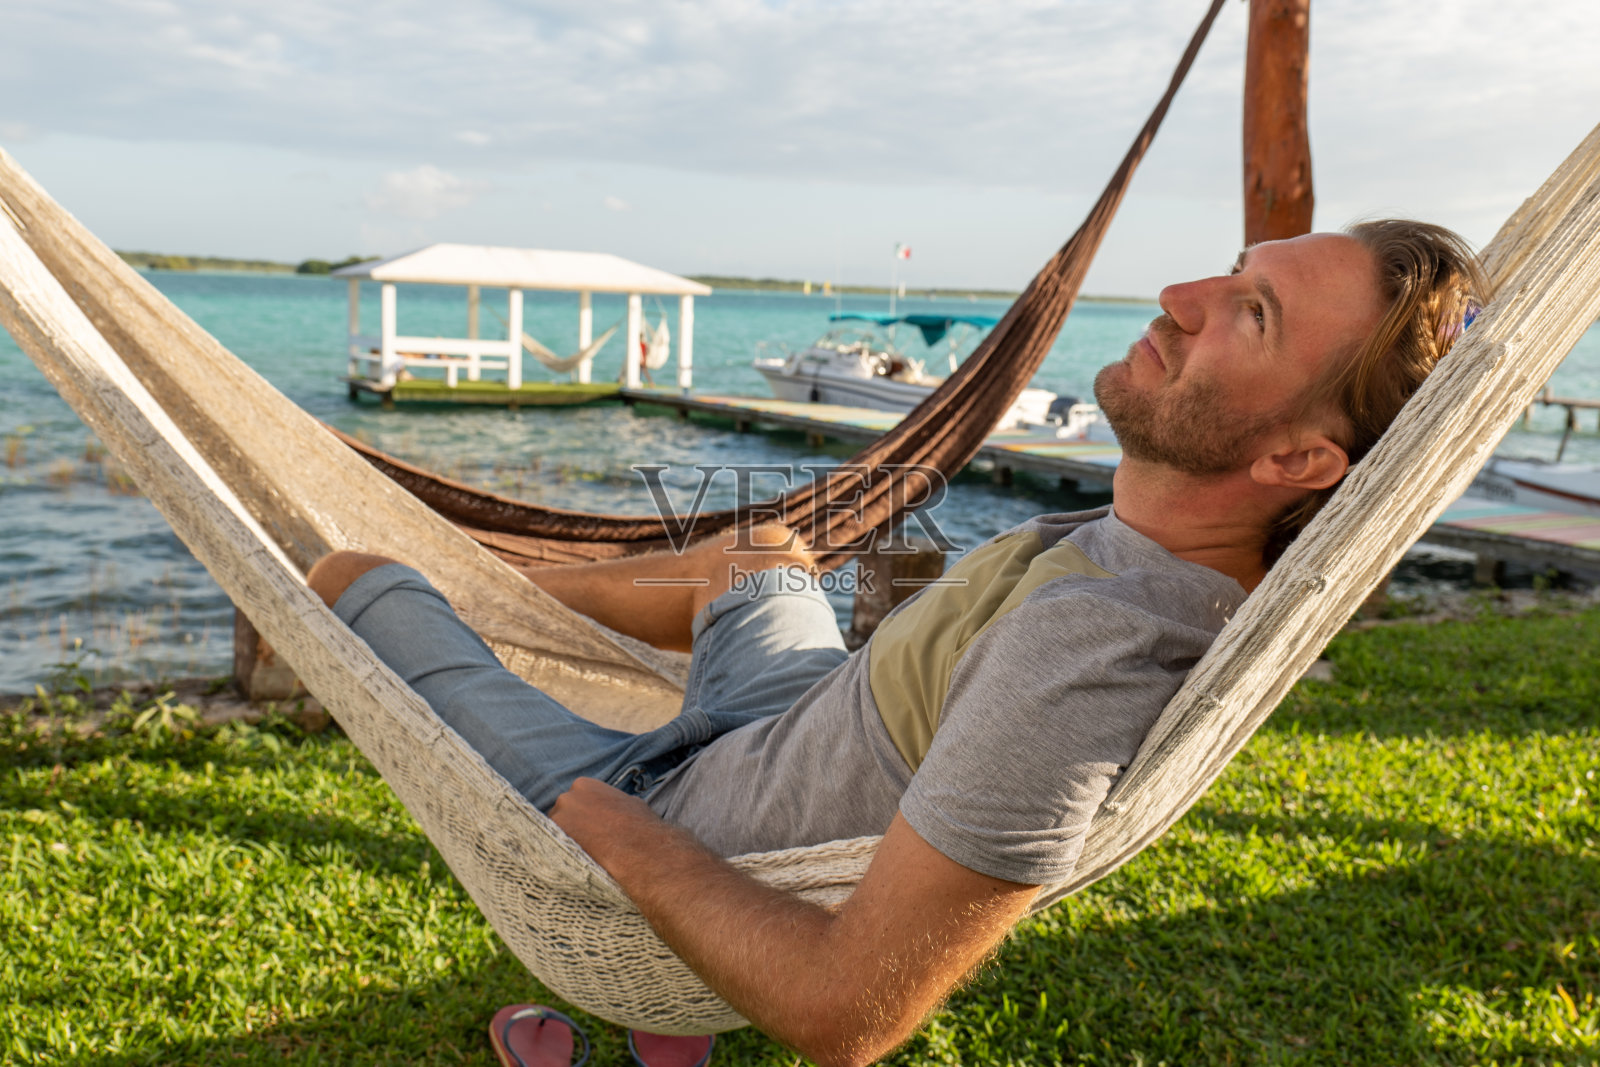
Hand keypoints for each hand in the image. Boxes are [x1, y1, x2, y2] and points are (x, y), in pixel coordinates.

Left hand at [548, 777, 663, 867]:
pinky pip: (553, 847)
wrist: (641, 849)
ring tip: (583, 854)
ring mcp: (558, 819)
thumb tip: (611, 808)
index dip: (581, 814)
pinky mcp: (555, 841)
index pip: (575, 798)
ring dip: (566, 840)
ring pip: (556, 831)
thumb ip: (611, 801)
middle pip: (561, 812)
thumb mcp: (629, 802)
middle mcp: (567, 797)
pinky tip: (577, 861)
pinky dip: (562, 853)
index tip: (588, 826)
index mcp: (584, 784)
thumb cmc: (641, 826)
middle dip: (571, 825)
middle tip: (585, 841)